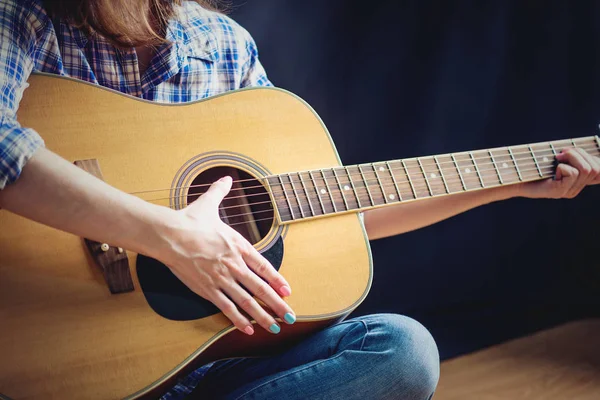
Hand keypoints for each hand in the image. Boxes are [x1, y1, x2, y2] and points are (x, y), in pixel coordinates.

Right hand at [156, 176, 293, 334]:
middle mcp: (234, 264)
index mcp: (238, 245)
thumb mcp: (209, 203)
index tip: (287, 290)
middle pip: (261, 288)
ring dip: (263, 316)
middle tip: (291, 315)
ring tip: (275, 327)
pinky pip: (226, 307)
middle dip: (277, 304)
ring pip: (247, 301)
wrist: (169, 234)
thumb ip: (220, 191)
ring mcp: (222, 278)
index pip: (264, 266)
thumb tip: (226, 178)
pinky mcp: (207, 289)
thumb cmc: (189, 220)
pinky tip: (248, 329)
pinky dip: (238, 320)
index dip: (277, 279)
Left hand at [520, 147, 599, 198]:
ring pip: (586, 169)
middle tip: (562, 152)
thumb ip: (571, 154)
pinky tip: (553, 169)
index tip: (591, 153)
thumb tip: (580, 149)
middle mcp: (575, 188)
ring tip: (557, 157)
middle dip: (580, 153)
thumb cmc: (533, 165)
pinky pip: (572, 173)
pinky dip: (563, 166)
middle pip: (595, 168)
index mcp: (577, 180)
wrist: (514, 178)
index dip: (599, 162)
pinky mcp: (559, 191)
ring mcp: (568, 191)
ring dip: (572, 157)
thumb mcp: (555, 157)